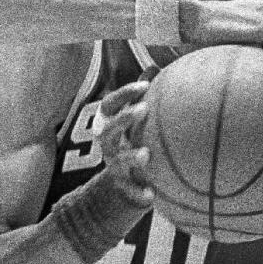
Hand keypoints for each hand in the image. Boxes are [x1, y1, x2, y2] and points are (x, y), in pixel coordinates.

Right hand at [97, 80, 153, 206]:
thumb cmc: (133, 143)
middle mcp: (108, 145)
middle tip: (143, 110)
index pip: (109, 105)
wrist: (123, 185)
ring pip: (116, 161)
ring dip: (129, 157)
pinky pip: (129, 192)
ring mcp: (113, 167)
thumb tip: (154, 67)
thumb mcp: (135, 122)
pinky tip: (151, 195)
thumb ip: (142, 99)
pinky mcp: (123, 188)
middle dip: (123, 119)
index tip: (144, 86)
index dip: (124, 94)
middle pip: (107, 130)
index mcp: (110, 126)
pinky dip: (139, 193)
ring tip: (145, 154)